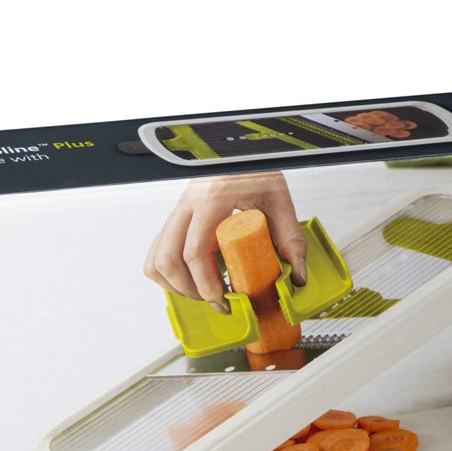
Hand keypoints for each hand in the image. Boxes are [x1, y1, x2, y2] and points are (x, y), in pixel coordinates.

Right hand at [143, 172, 306, 310]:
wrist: (243, 151)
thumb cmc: (256, 168)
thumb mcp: (278, 200)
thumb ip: (290, 238)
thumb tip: (295, 275)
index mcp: (213, 198)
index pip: (195, 250)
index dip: (205, 282)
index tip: (222, 298)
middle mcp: (188, 204)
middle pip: (167, 259)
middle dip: (189, 288)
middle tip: (213, 299)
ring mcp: (178, 210)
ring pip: (156, 258)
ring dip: (174, 283)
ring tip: (200, 291)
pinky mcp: (175, 218)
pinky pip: (156, 251)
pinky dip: (167, 272)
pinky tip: (189, 278)